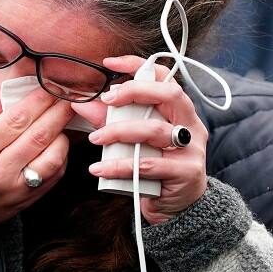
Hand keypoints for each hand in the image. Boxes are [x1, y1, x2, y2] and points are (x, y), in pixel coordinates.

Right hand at [0, 88, 72, 249]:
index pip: (16, 120)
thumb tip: (27, 109)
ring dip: (63, 136)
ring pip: (53, 158)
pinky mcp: (22, 204)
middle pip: (39, 136)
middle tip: (69, 97)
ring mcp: (13, 192)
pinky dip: (60, 159)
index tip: (50, 88)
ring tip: (64, 122)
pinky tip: (58, 147)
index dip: (38, 100)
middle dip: (57, 113)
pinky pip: (52, 178)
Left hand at [73, 55, 209, 224]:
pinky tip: (100, 168)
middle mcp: (190, 125)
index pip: (165, 76)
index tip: (109, 64)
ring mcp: (191, 149)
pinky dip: (120, 165)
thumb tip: (81, 103)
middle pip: (169, 95)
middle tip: (107, 100)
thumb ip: (111, 119)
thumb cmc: (155, 166)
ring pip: (155, 130)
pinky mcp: (186, 173)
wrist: (177, 207)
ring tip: (95, 138)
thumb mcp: (134, 140)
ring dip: (120, 131)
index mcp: (180, 110)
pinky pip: (148, 165)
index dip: (138, 65)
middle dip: (135, 91)